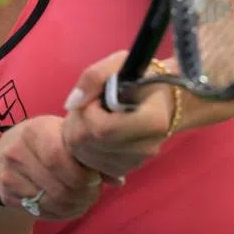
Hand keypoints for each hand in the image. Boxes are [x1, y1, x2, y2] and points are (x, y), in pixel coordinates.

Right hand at [0, 116, 102, 219]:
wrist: (2, 155)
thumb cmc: (43, 141)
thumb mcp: (62, 135)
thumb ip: (88, 153)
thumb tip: (118, 180)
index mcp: (35, 131)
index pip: (58, 158)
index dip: (81, 174)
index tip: (95, 178)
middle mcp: (17, 153)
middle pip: (57, 185)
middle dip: (83, 194)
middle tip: (94, 193)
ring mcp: (9, 176)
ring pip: (51, 202)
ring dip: (75, 207)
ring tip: (85, 200)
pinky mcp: (8, 196)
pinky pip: (42, 212)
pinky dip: (62, 214)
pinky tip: (71, 207)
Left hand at [60, 51, 175, 180]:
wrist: (160, 101)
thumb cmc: (140, 78)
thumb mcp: (119, 63)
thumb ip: (94, 77)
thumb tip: (72, 104)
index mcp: (152, 121)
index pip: (103, 129)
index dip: (88, 112)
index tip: (95, 98)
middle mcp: (147, 147)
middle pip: (90, 144)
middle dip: (78, 122)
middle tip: (89, 105)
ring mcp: (136, 162)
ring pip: (85, 157)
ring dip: (78, 134)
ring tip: (93, 116)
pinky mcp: (125, 170)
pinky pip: (90, 165)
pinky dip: (85, 148)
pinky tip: (96, 132)